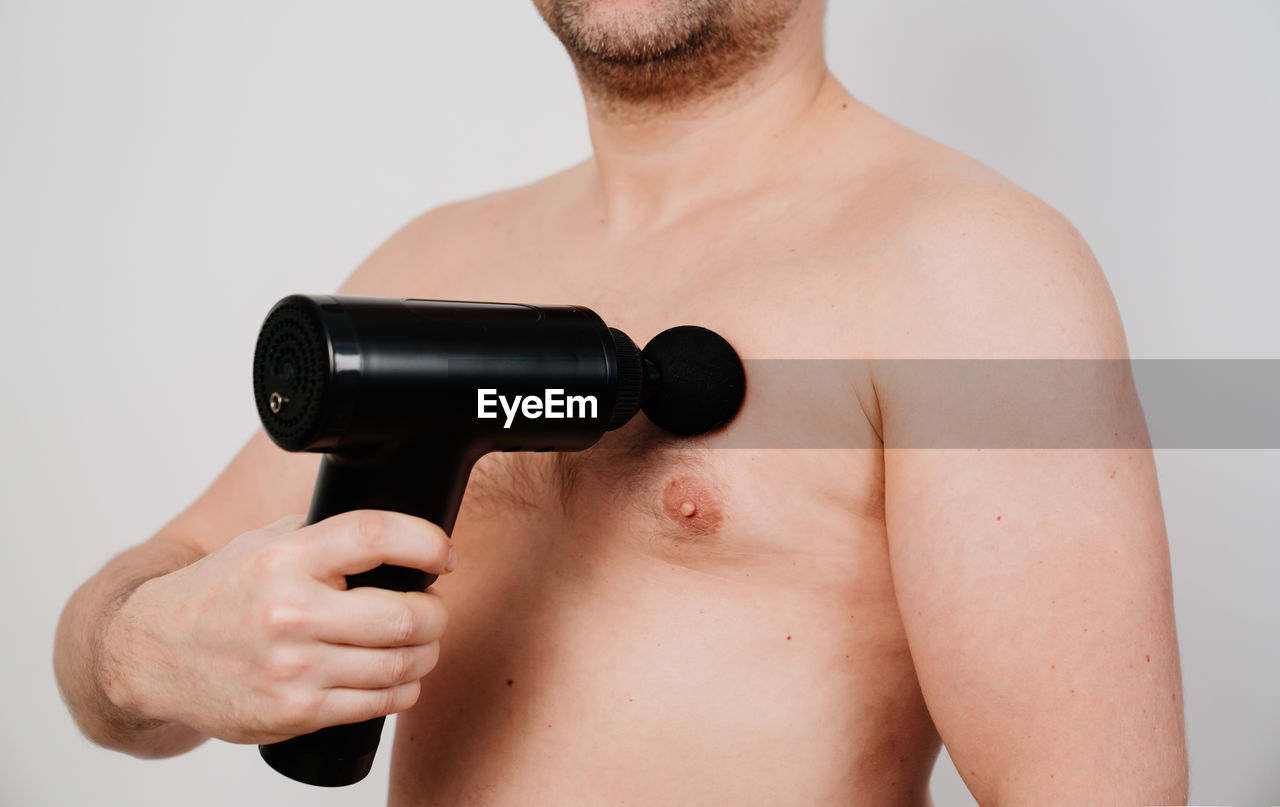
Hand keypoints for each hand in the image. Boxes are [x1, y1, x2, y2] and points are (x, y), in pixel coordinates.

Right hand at [101, 510, 455, 744]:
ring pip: (400, 664)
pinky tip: (396, 675)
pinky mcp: (295, 712)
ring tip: (419, 641)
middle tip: (432, 606)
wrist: (152, 653)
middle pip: (404, 615)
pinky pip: (379, 703)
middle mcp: (289, 613)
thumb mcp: (264, 542)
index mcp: (285, 558)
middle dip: (435, 611)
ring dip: (426, 652)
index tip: (444, 554)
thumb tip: (399, 530)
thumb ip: (326, 532)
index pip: (374, 537)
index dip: (426, 542)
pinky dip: (403, 688)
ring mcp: (293, 668)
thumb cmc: (221, 592)